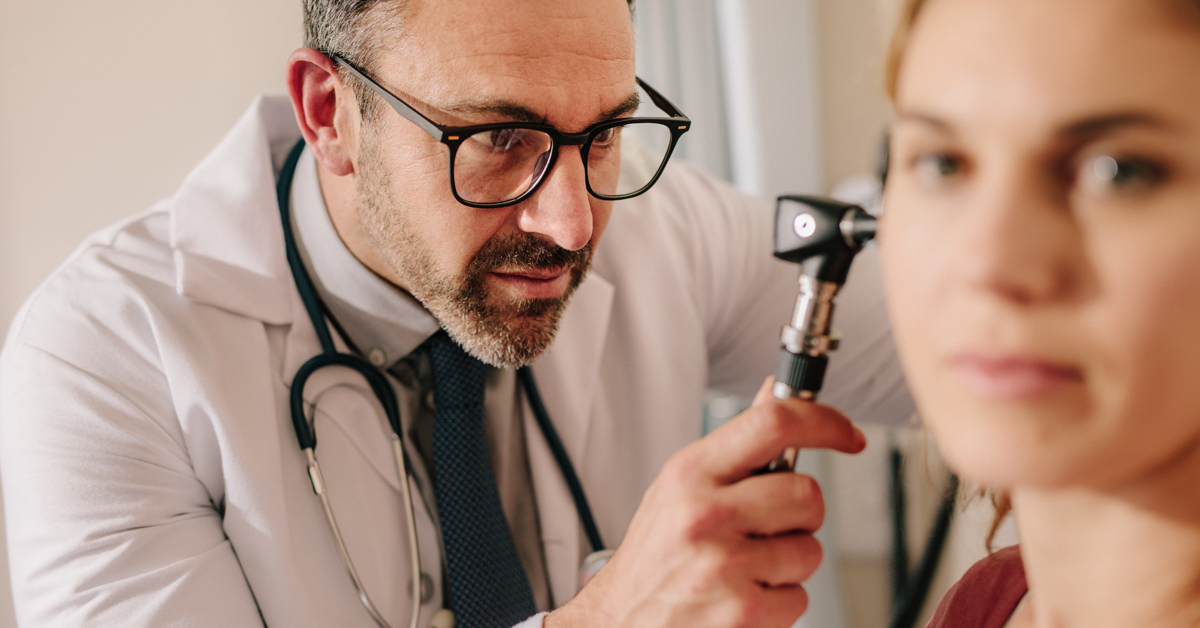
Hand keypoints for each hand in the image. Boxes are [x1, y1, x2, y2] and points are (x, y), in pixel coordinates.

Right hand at [545, 378, 866, 627]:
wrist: (620, 622)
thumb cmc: (654, 555)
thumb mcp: (679, 488)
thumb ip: (735, 445)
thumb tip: (775, 392)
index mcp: (690, 473)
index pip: (772, 424)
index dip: (823, 422)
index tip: (847, 434)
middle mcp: (703, 514)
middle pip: (806, 493)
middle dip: (800, 514)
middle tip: (769, 527)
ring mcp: (723, 566)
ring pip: (810, 550)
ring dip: (788, 563)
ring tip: (746, 568)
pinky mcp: (741, 613)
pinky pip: (799, 598)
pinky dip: (779, 604)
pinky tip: (742, 597)